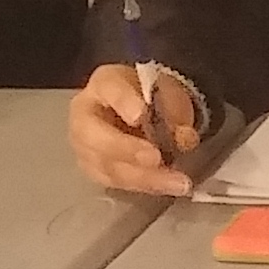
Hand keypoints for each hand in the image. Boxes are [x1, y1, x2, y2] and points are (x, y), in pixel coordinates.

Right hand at [68, 62, 204, 196]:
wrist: (142, 111)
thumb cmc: (152, 97)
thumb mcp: (169, 94)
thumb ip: (175, 112)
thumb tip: (184, 138)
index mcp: (104, 82)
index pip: (109, 88)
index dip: (124, 102)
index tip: (140, 115)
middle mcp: (85, 113)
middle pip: (93, 134)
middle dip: (126, 149)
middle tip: (155, 158)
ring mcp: (84, 144)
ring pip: (105, 164)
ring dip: (142, 176)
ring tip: (176, 182)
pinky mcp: (93, 169)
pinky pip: (114, 181)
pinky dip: (142, 185)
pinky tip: (165, 186)